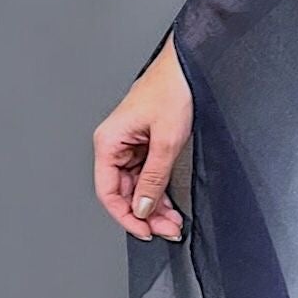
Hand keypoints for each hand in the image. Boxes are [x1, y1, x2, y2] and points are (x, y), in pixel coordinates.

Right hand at [93, 37, 192, 241]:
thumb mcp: (167, 139)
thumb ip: (153, 177)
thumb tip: (142, 208)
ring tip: (173, 223)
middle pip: (123, 191)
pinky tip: (171, 206)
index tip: (144, 231)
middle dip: (145, 214)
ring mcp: (131, 144)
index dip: (125, 215)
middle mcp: (115, 144)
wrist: (189, 65)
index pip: (108, 191)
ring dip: (154, 205)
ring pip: (136, 185)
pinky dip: (159, 190)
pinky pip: (148, 174)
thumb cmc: (173, 89)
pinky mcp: (146, 142)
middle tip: (167, 230)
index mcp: (109, 142)